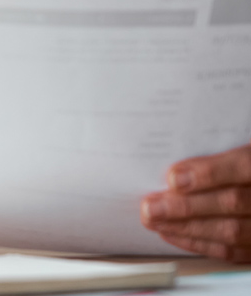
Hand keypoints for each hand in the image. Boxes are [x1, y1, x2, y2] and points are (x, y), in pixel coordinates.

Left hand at [141, 143, 250, 261]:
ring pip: (232, 231)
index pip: (244, 166)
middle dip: (187, 207)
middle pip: (233, 202)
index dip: (209, 173)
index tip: (174, 177)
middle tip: (151, 207)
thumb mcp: (236, 140)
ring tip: (153, 220)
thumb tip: (175, 162)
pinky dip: (198, 243)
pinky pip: (233, 250)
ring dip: (186, 227)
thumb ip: (213, 151)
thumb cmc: (239, 152)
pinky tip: (171, 233)